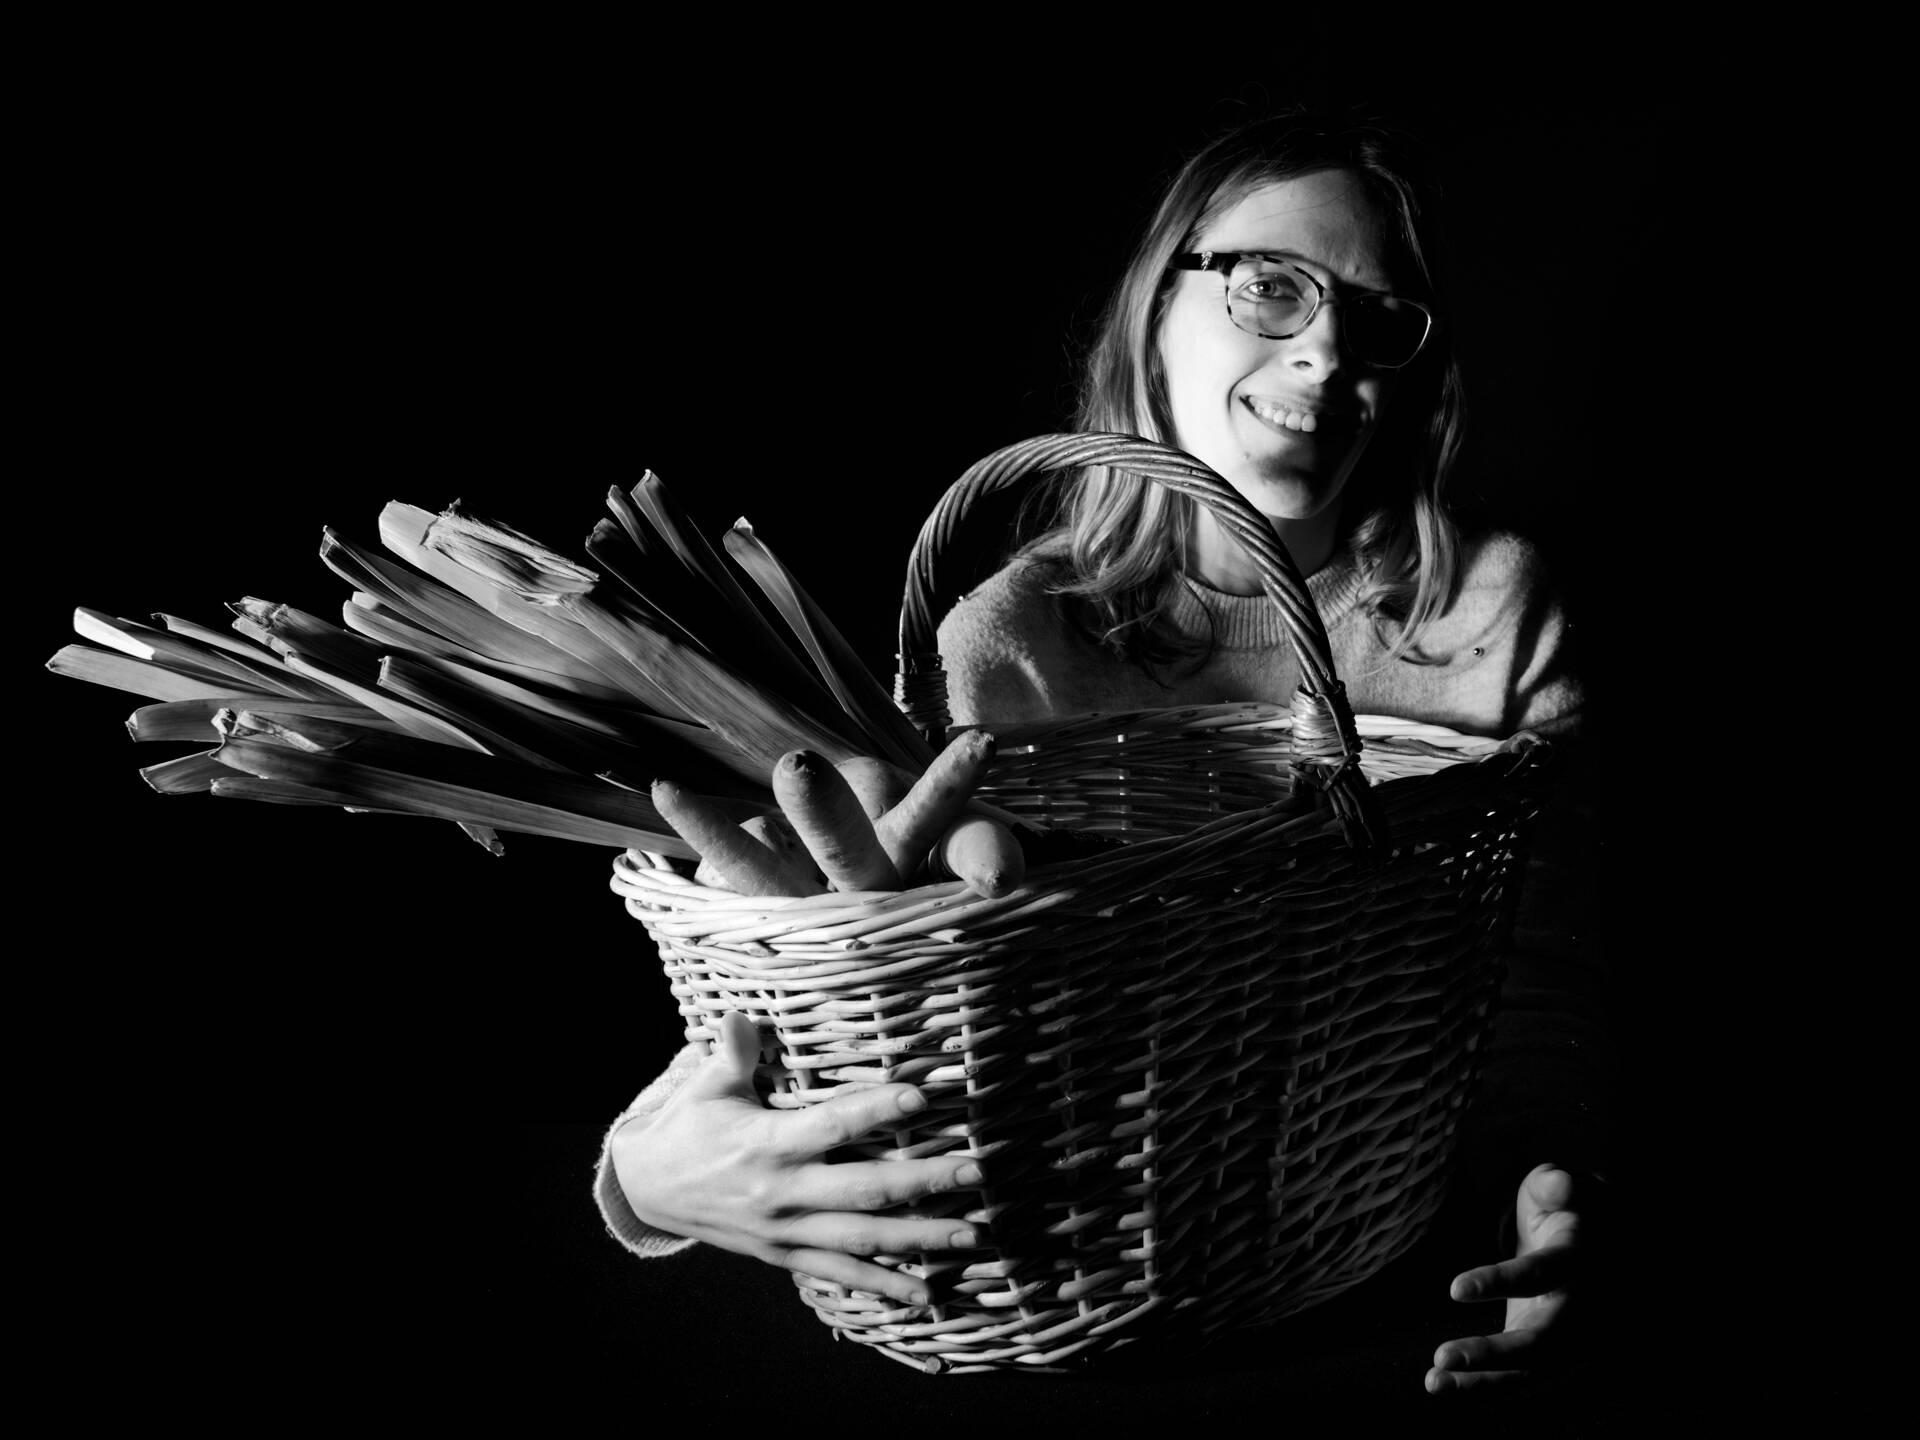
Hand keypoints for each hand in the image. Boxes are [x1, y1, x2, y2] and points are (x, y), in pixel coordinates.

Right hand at [611, 1011, 981, 1305]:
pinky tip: (927, 1295)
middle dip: (923, 1182)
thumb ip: (732, 1054)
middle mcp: (781, 1193)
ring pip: (861, 1240)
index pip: (830, 1126)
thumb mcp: (705, 1086)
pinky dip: (884, 1287)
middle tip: (975, 1171)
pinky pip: (840, 1275)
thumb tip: (741, 1018)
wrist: (648, 1189)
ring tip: (971, 1233)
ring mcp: (785, 1231)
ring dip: (919, 1238)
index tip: (920, 1098)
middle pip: (863, 1190)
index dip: (874, 1111)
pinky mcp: (784, 1256)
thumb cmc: (688, 1126)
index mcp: (765, 1145)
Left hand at [1426, 1163, 1598, 1392]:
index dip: (1500, 1282)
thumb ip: (1555, 1184)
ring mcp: (1567, 1337)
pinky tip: (1437, 1382)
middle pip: (1543, 1341)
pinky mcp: (1548, 1353)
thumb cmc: (1568, 1210)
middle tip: (1442, 1356)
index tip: (1454, 1289)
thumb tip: (1559, 1180)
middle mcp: (1579, 1308)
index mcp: (1579, 1261)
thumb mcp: (1561, 1190)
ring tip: (1432, 1380)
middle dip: (1494, 1354)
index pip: (1541, 1275)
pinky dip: (1480, 1385)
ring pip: (1530, 1370)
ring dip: (1481, 1379)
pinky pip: (1518, 1378)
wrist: (1599, 1246)